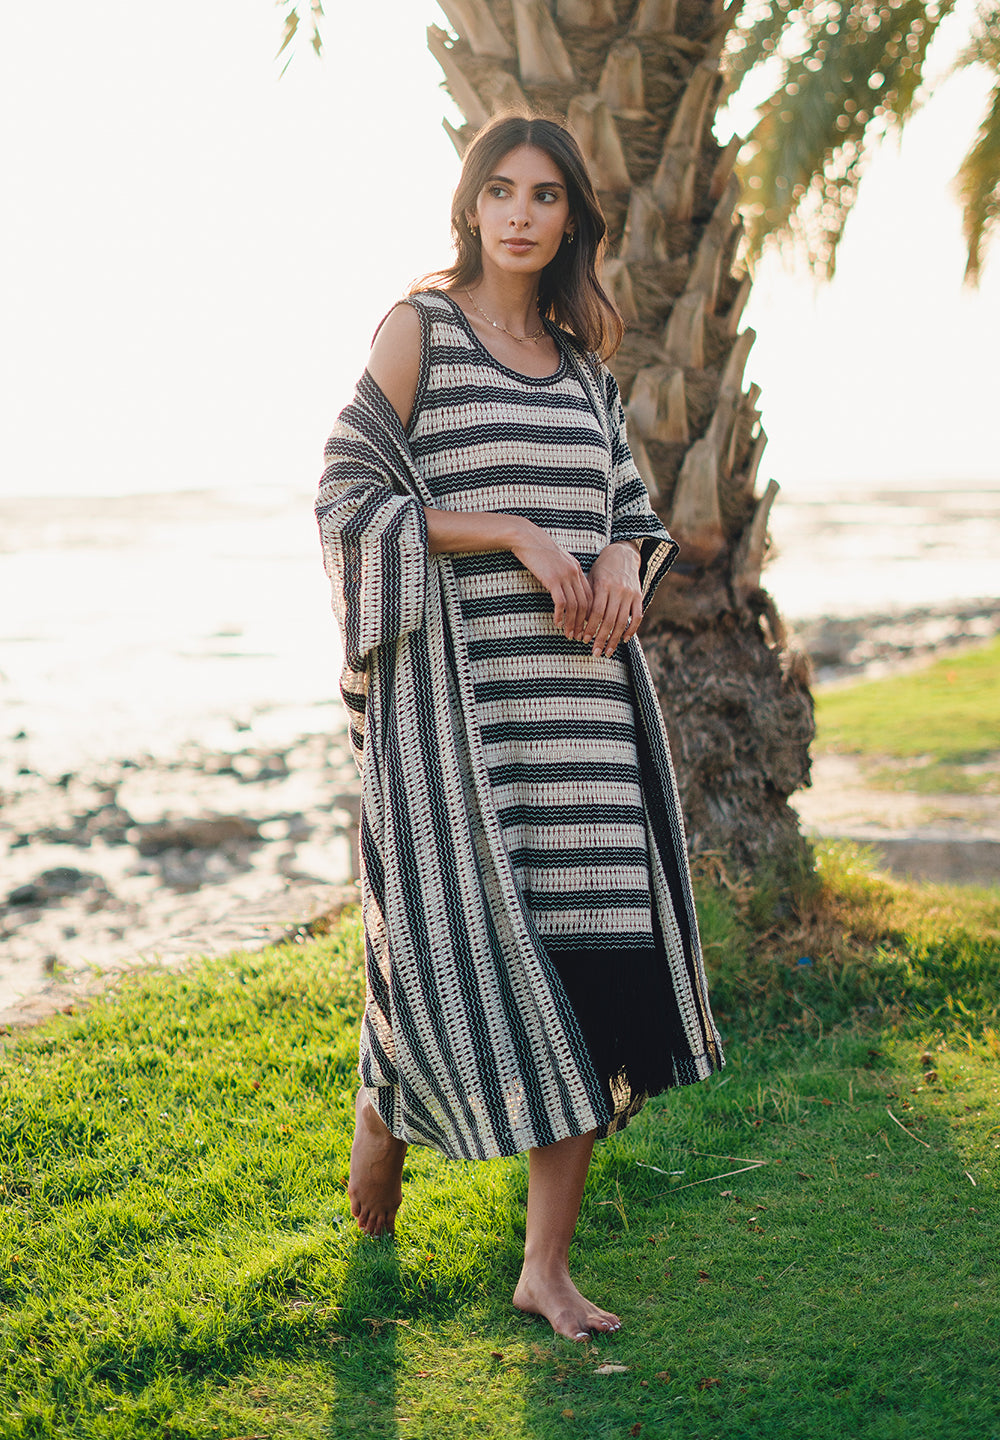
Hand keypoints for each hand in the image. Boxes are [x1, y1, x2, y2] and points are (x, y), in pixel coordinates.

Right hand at [510, 519, 593, 640]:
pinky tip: (557, 623)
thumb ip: (565, 573)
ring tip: (569, 635)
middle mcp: (574, 573)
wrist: (526, 538)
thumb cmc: (539, 550)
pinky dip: (560, 615)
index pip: (590, 596)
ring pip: (574, 606)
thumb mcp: (558, 560)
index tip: (586, 626)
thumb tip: (566, 588)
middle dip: (583, 623)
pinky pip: (561, 602)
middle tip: (580, 636)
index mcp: (578, 569)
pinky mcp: (552, 579)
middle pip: (585, 604)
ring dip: (572, 623)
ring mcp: (564, 576)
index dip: (590, 614)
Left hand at [583, 542, 641, 657]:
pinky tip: (624, 640)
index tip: (584, 639)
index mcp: (603, 585)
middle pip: (609, 620)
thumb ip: (587, 597)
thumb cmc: (601, 569)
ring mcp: (630, 594)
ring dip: (614, 639)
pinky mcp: (639, 596)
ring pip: (622, 621)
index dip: (590, 627)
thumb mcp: (591, 578)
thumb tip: (580, 621)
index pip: (596, 611)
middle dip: (601, 638)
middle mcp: (617, 590)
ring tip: (608, 652)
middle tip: (595, 653)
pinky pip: (637, 616)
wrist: (623, 554)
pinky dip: (631, 629)